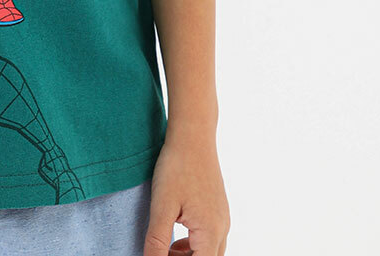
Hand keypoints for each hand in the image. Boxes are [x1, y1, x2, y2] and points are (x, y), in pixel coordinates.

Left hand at [143, 132, 229, 255]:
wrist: (193, 135)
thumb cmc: (177, 167)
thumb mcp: (162, 206)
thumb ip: (157, 240)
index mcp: (210, 233)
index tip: (160, 254)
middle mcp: (222, 229)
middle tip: (161, 252)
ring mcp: (222, 218)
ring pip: (209, 251)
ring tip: (164, 247)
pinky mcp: (217, 209)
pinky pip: (209, 238)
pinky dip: (194, 245)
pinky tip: (175, 235)